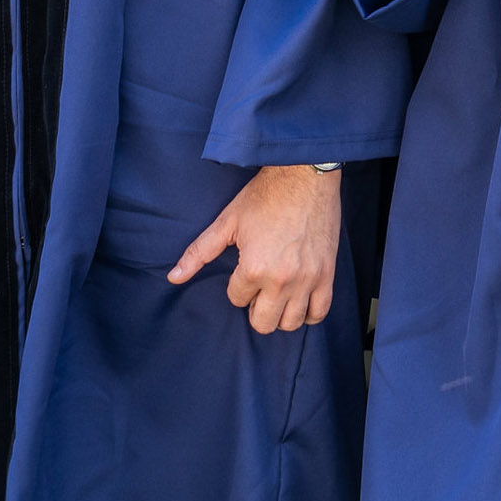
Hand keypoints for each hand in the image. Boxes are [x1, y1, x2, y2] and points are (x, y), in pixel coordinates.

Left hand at [167, 165, 341, 332]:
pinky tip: (298, 300)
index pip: (237, 299)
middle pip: (264, 323)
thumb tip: (172, 277)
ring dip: (279, 313)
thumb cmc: (263, 196)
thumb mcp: (226, 223)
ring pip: (291, 323)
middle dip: (255, 308)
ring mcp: (308, 280)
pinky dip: (308, 314)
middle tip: (255, 288)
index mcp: (255, 268)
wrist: (303, 176)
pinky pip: (320, 313)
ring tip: (275, 294)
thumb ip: (198, 253)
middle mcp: (283, 280)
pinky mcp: (327, 275)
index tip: (242, 267)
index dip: (236, 285)